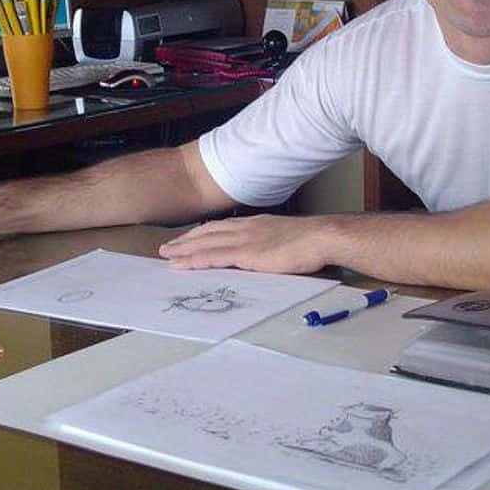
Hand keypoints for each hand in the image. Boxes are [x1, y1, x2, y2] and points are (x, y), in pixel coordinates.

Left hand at [158, 214, 328, 274]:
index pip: (222, 227)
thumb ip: (272, 244)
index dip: (202, 233)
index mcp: (256, 224)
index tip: (189, 239)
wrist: (322, 237)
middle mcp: (246, 228)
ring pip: (205, 243)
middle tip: (168, 247)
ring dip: (183, 249)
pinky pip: (212, 257)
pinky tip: (181, 264)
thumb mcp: (287, 238)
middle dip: (186, 240)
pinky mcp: (246, 253)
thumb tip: (267, 254)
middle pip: (208, 232)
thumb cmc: (313, 241)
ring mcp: (244, 239)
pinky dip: (194, 260)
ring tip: (167, 255)